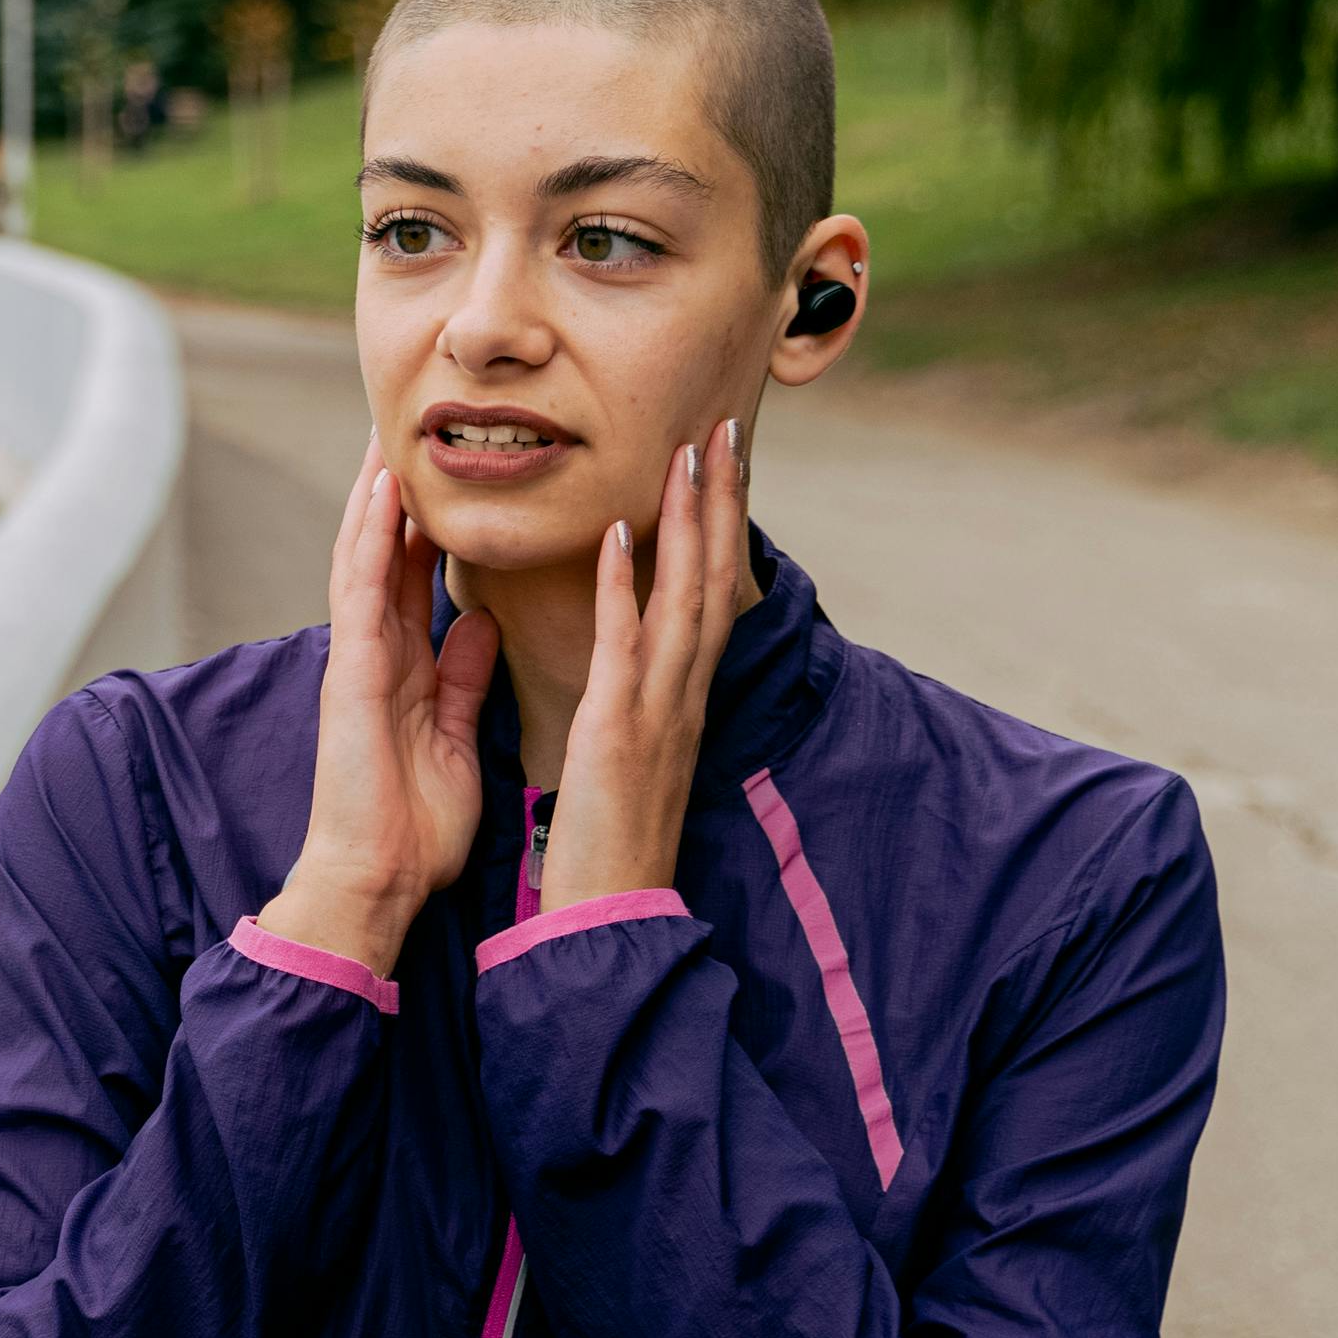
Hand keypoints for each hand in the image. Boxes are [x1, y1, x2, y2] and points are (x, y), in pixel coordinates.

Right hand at [254, 437, 499, 970]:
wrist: (378, 880)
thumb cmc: (413, 827)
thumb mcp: (454, 736)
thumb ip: (462, 677)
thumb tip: (479, 621)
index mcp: (405, 668)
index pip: (414, 577)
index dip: (428, 521)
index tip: (447, 467)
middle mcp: (377, 653)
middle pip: (382, 553)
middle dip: (393, 490)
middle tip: (407, 422)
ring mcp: (358, 659)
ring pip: (362, 556)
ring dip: (373, 492)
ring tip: (388, 430)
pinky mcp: (350, 673)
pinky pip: (359, 591)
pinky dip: (368, 537)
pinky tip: (382, 489)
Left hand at [538, 416, 750, 911]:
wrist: (611, 912)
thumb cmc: (612, 841)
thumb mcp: (631, 756)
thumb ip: (637, 702)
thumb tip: (634, 661)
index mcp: (682, 697)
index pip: (709, 593)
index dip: (719, 526)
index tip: (722, 463)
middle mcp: (683, 692)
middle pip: (712, 577)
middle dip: (721, 499)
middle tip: (726, 425)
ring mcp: (657, 706)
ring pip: (682, 595)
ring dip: (686, 519)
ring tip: (687, 450)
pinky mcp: (618, 726)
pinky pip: (623, 644)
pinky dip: (620, 585)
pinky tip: (614, 532)